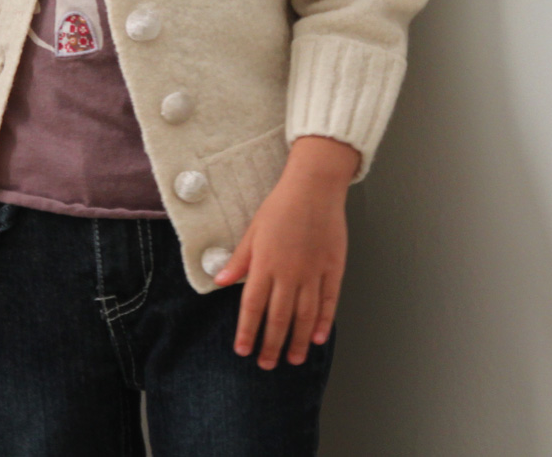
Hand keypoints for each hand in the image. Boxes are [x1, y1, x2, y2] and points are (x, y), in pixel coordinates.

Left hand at [215, 135, 357, 368]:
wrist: (314, 187)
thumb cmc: (281, 205)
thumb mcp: (253, 230)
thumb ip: (239, 259)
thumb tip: (219, 281)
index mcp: (265, 263)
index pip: (252, 307)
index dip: (247, 332)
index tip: (243, 350)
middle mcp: (289, 273)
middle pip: (279, 318)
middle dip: (272, 344)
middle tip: (267, 364)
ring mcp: (313, 272)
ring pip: (305, 316)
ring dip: (299, 341)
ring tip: (294, 359)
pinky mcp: (332, 268)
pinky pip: (329, 301)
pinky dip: (324, 321)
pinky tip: (318, 337)